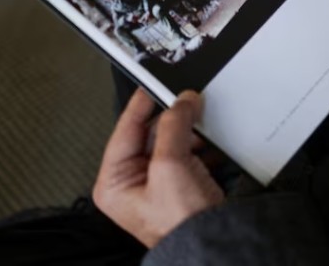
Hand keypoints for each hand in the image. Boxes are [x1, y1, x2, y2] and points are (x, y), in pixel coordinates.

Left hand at [93, 90, 223, 247]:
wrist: (213, 242)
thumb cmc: (179, 221)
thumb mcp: (170, 164)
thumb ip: (174, 125)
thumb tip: (182, 101)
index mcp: (114, 182)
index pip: (125, 131)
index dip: (140, 106)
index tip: (153, 84)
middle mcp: (133, 184)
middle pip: (152, 135)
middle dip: (175, 121)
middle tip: (191, 103)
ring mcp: (159, 185)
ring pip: (174, 143)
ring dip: (192, 134)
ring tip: (206, 126)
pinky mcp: (182, 186)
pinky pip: (190, 155)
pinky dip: (203, 147)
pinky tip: (214, 145)